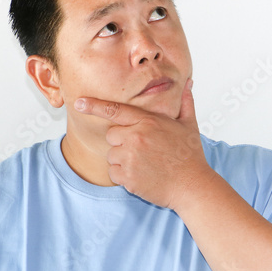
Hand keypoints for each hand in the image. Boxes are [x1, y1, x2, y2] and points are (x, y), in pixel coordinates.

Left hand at [73, 78, 214, 209]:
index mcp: (148, 121)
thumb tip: (188, 83)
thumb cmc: (191, 156)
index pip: (114, 110)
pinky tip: (142, 176)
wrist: (193, 187)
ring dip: (123, 160)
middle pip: (111, 135)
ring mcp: (130, 157)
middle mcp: (136, 137)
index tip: (78, 103)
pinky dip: (124, 176)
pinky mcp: (127, 176)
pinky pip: (113, 173)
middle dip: (122, 142)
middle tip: (144, 151)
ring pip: (112, 155)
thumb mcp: (189, 125)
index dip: (93, 106)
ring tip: (146, 165)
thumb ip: (184, 102)